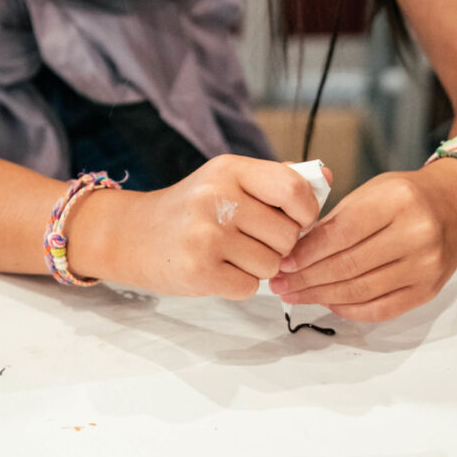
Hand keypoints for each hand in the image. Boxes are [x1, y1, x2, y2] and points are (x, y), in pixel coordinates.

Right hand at [69, 155, 322, 298]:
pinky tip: (216, 269)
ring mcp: (205, 234)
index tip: (295, 220)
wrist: (129, 234)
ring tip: (229, 254)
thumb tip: (327, 177)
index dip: (306, 211)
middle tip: (249, 240)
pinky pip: (248, 287)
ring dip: (258, 267)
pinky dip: (238, 284)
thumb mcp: (227, 181)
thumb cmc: (189, 209)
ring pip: (271, 265)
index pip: (294, 188)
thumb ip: (277, 180)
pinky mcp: (198, 269)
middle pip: (287, 235)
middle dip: (277, 245)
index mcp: (230, 169)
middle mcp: (217, 197)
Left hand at [267, 158, 456, 321]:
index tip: (284, 261)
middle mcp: (417, 234)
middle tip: (280, 283)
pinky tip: (327, 302)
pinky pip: (380, 309)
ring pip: (361, 291)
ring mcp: (425, 266)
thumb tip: (295, 252)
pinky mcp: (427, 291)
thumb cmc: (404, 197)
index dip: (308, 251)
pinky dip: (348, 309)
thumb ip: (336, 220)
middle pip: (349, 265)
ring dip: (321, 296)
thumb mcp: (370, 191)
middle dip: (307, 278)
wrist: (453, 208)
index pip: (343, 233)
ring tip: (295, 295)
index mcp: (398, 200)